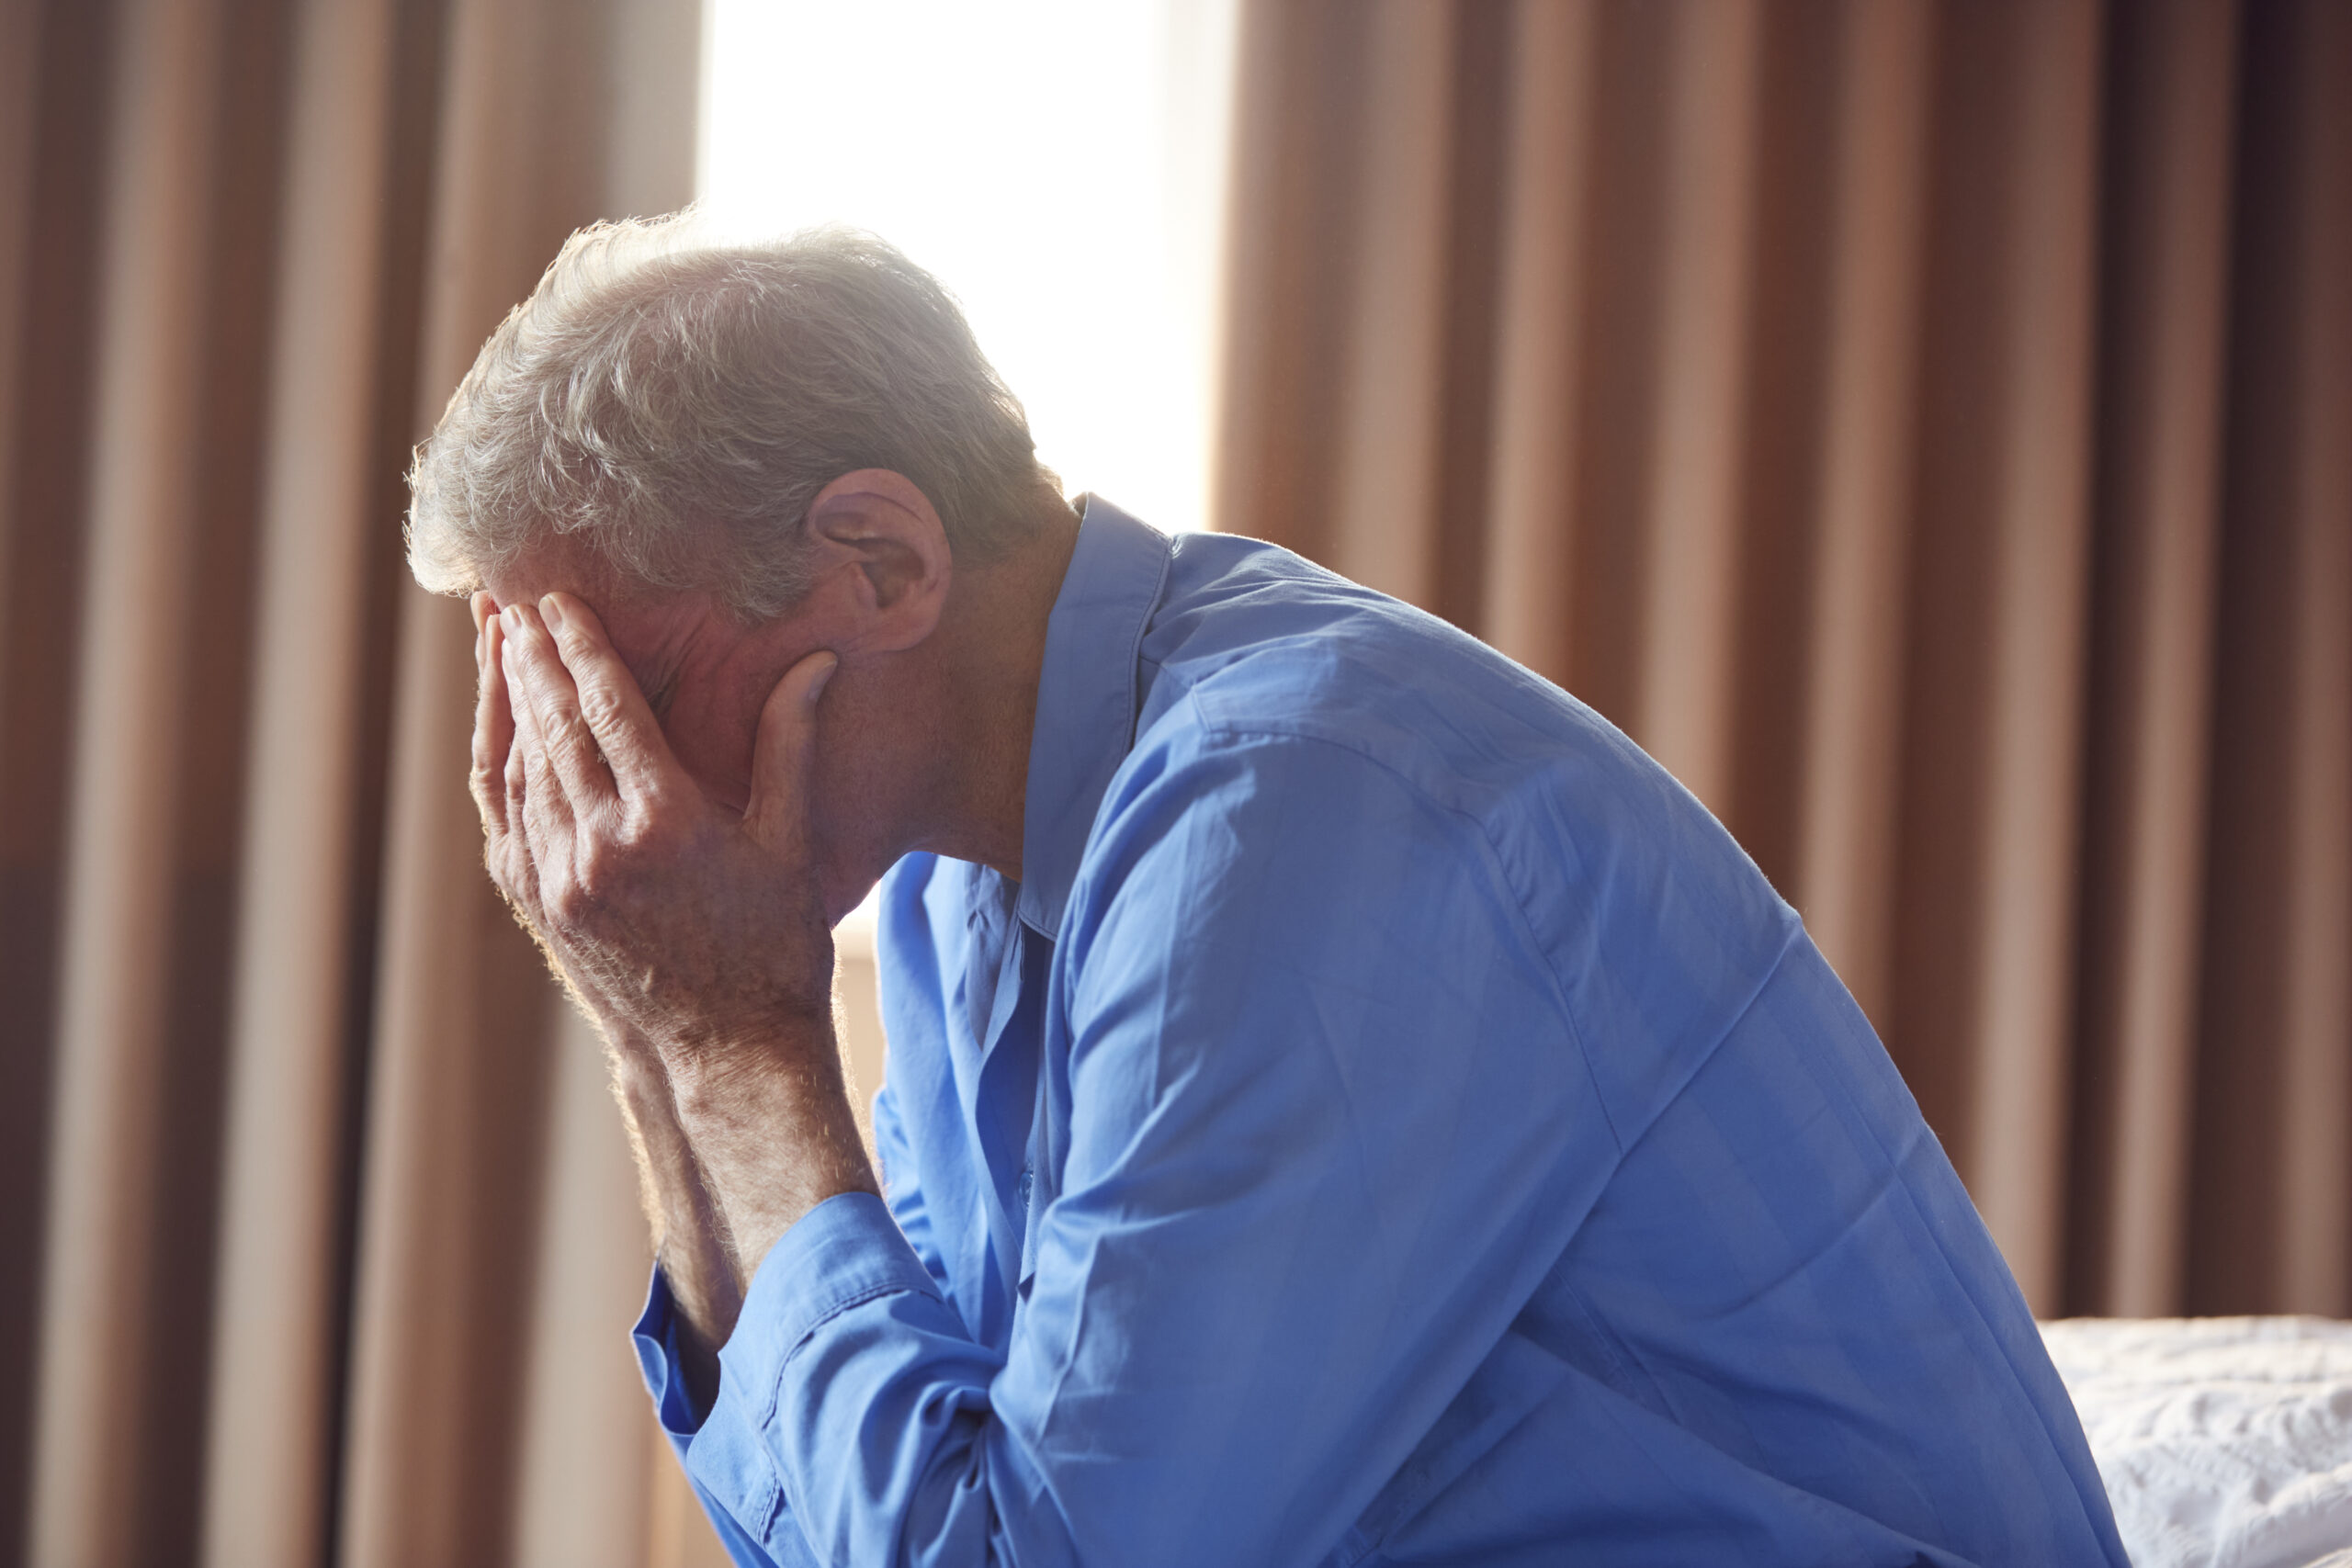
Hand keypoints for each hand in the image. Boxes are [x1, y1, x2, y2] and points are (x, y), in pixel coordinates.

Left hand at [471, 592, 838, 1070]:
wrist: (727, 1053)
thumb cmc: (776, 950)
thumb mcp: (791, 843)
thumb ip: (790, 744)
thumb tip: (817, 661)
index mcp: (664, 824)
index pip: (607, 708)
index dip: (581, 646)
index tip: (560, 598)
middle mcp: (598, 849)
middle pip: (549, 727)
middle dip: (530, 656)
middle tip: (514, 598)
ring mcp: (559, 881)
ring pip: (515, 768)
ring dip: (504, 700)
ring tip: (498, 644)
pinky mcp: (540, 907)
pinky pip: (503, 817)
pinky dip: (496, 763)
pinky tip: (498, 727)